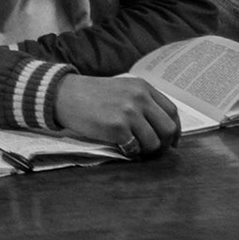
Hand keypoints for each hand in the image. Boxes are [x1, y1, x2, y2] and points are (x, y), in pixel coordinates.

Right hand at [54, 75, 180, 156]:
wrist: (64, 94)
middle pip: (168, 128)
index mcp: (142, 87)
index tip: (170, 141)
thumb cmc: (91, 94)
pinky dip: (131, 152)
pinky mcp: (117, 127)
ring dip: (147, 150)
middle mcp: (139, 98)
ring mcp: (129, 112)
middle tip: (153, 150)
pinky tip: (122, 147)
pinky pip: (135, 148)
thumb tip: (161, 127)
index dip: (174, 130)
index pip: (172, 111)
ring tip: (135, 149)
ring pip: (155, 142)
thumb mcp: (121, 88)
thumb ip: (142, 101)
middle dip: (164, 144)